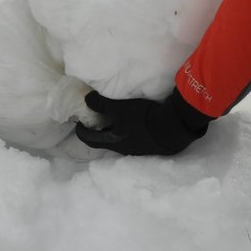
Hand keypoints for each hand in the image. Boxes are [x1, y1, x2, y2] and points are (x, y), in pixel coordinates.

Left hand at [74, 90, 211, 155]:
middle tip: (95, 120)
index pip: (90, 141)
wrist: (172, 127)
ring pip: (120, 141)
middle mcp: (123, 150)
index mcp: (113, 143)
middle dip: (98, 132)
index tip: (79, 124)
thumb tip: (87, 100)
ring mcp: (138, 150)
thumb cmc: (142, 118)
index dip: (82, 132)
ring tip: (113, 119)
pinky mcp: (151, 146)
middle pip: (105, 142)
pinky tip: (132, 122)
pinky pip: (133, 139)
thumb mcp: (119, 108)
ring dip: (114, 132)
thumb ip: (101, 104)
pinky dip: (128, 131)